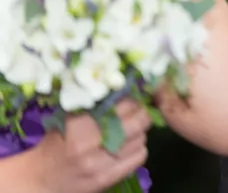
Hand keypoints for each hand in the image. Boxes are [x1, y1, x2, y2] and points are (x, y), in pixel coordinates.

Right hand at [32, 98, 151, 192]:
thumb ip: (94, 106)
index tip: (131, 98)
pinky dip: (138, 148)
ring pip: (140, 139)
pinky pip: (139, 157)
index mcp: (78, 126)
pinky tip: (129, 146)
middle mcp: (90, 146)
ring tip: (131, 130)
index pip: (120, 105)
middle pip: (136, 122)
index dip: (130, 99)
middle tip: (140, 111)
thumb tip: (123, 90)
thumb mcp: (68, 120)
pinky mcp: (108, 178)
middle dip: (142, 113)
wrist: (41, 181)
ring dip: (140, 132)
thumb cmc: (56, 145)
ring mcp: (100, 165)